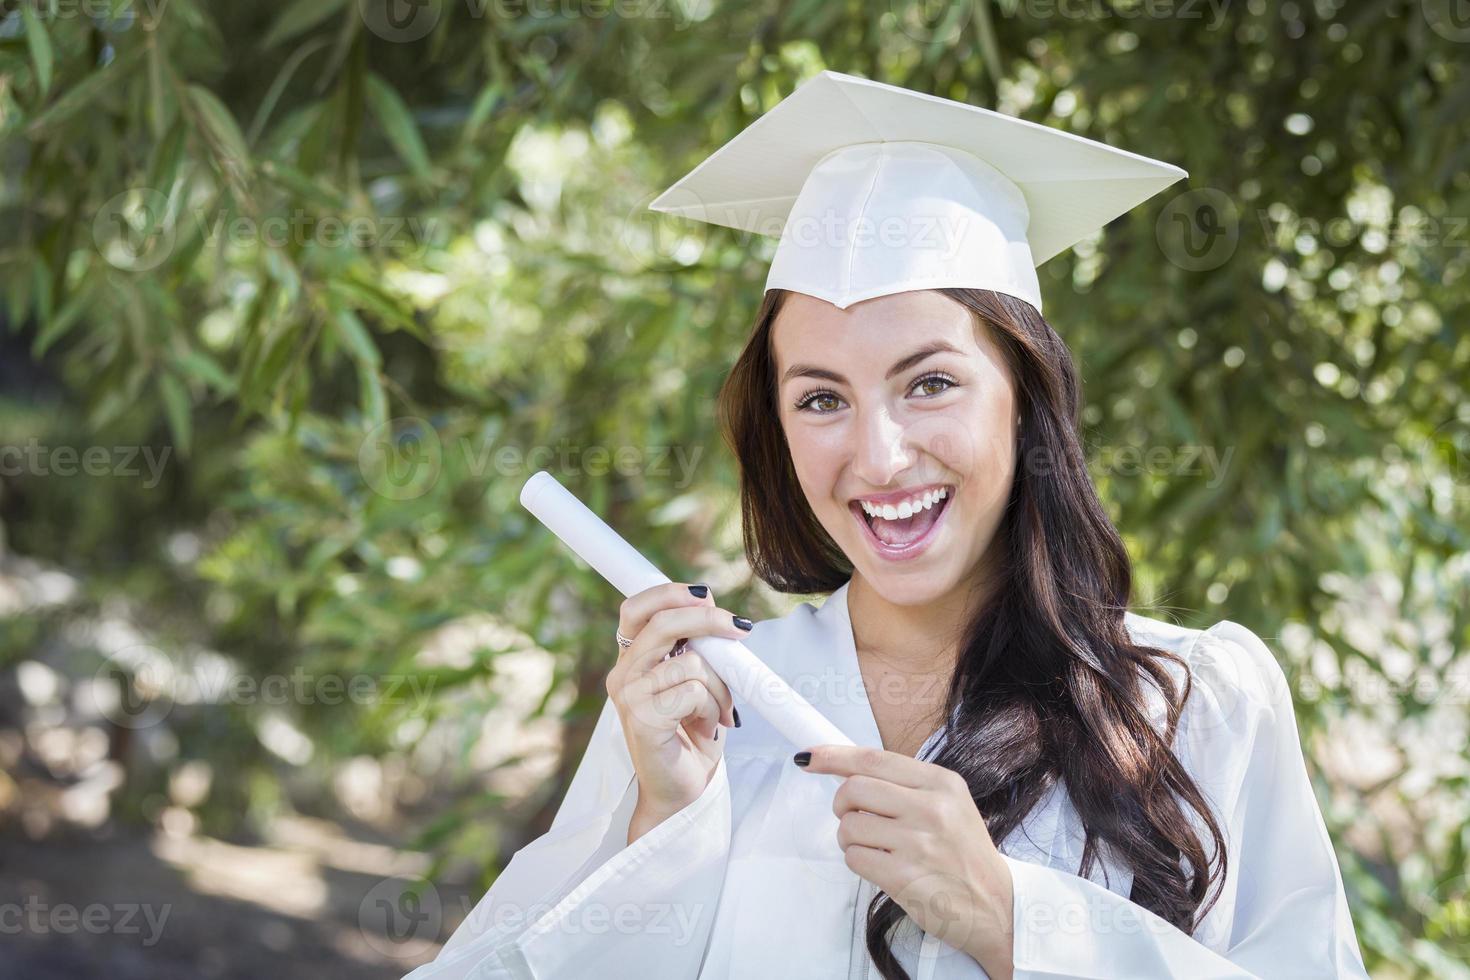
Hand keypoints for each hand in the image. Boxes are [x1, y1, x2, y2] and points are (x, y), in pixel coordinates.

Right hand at [606, 582, 750, 840]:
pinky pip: (692, 692)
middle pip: (663, 623)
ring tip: (717, 714)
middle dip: (708, 620)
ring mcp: (628, 696)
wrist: (681, 792)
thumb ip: (698, 651)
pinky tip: (706, 730)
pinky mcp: (640, 718)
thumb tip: (719, 618)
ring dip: (719, 689)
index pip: (636, 608)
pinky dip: (712, 709)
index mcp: (633, 660)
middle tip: (740, 630)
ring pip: (690, 663)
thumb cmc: (692, 736)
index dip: (669, 593)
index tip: (707, 596)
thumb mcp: (697, 683)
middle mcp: (623, 673)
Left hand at [796, 744, 1014, 979]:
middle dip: (843, 805)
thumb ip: (904, 786)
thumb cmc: (965, 856)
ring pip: (849, 825)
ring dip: (850, 838)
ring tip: (876, 849)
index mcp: (941, 783)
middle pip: (854, 789)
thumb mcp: (948, 805)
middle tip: (857, 819)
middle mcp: (931, 808)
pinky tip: (882, 867)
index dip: (833, 756)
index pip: (873, 759)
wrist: (997, 907)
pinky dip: (858, 861)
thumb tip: (847, 772)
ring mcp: (917, 843)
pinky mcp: (904, 876)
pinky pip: (854, 857)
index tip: (808, 757)